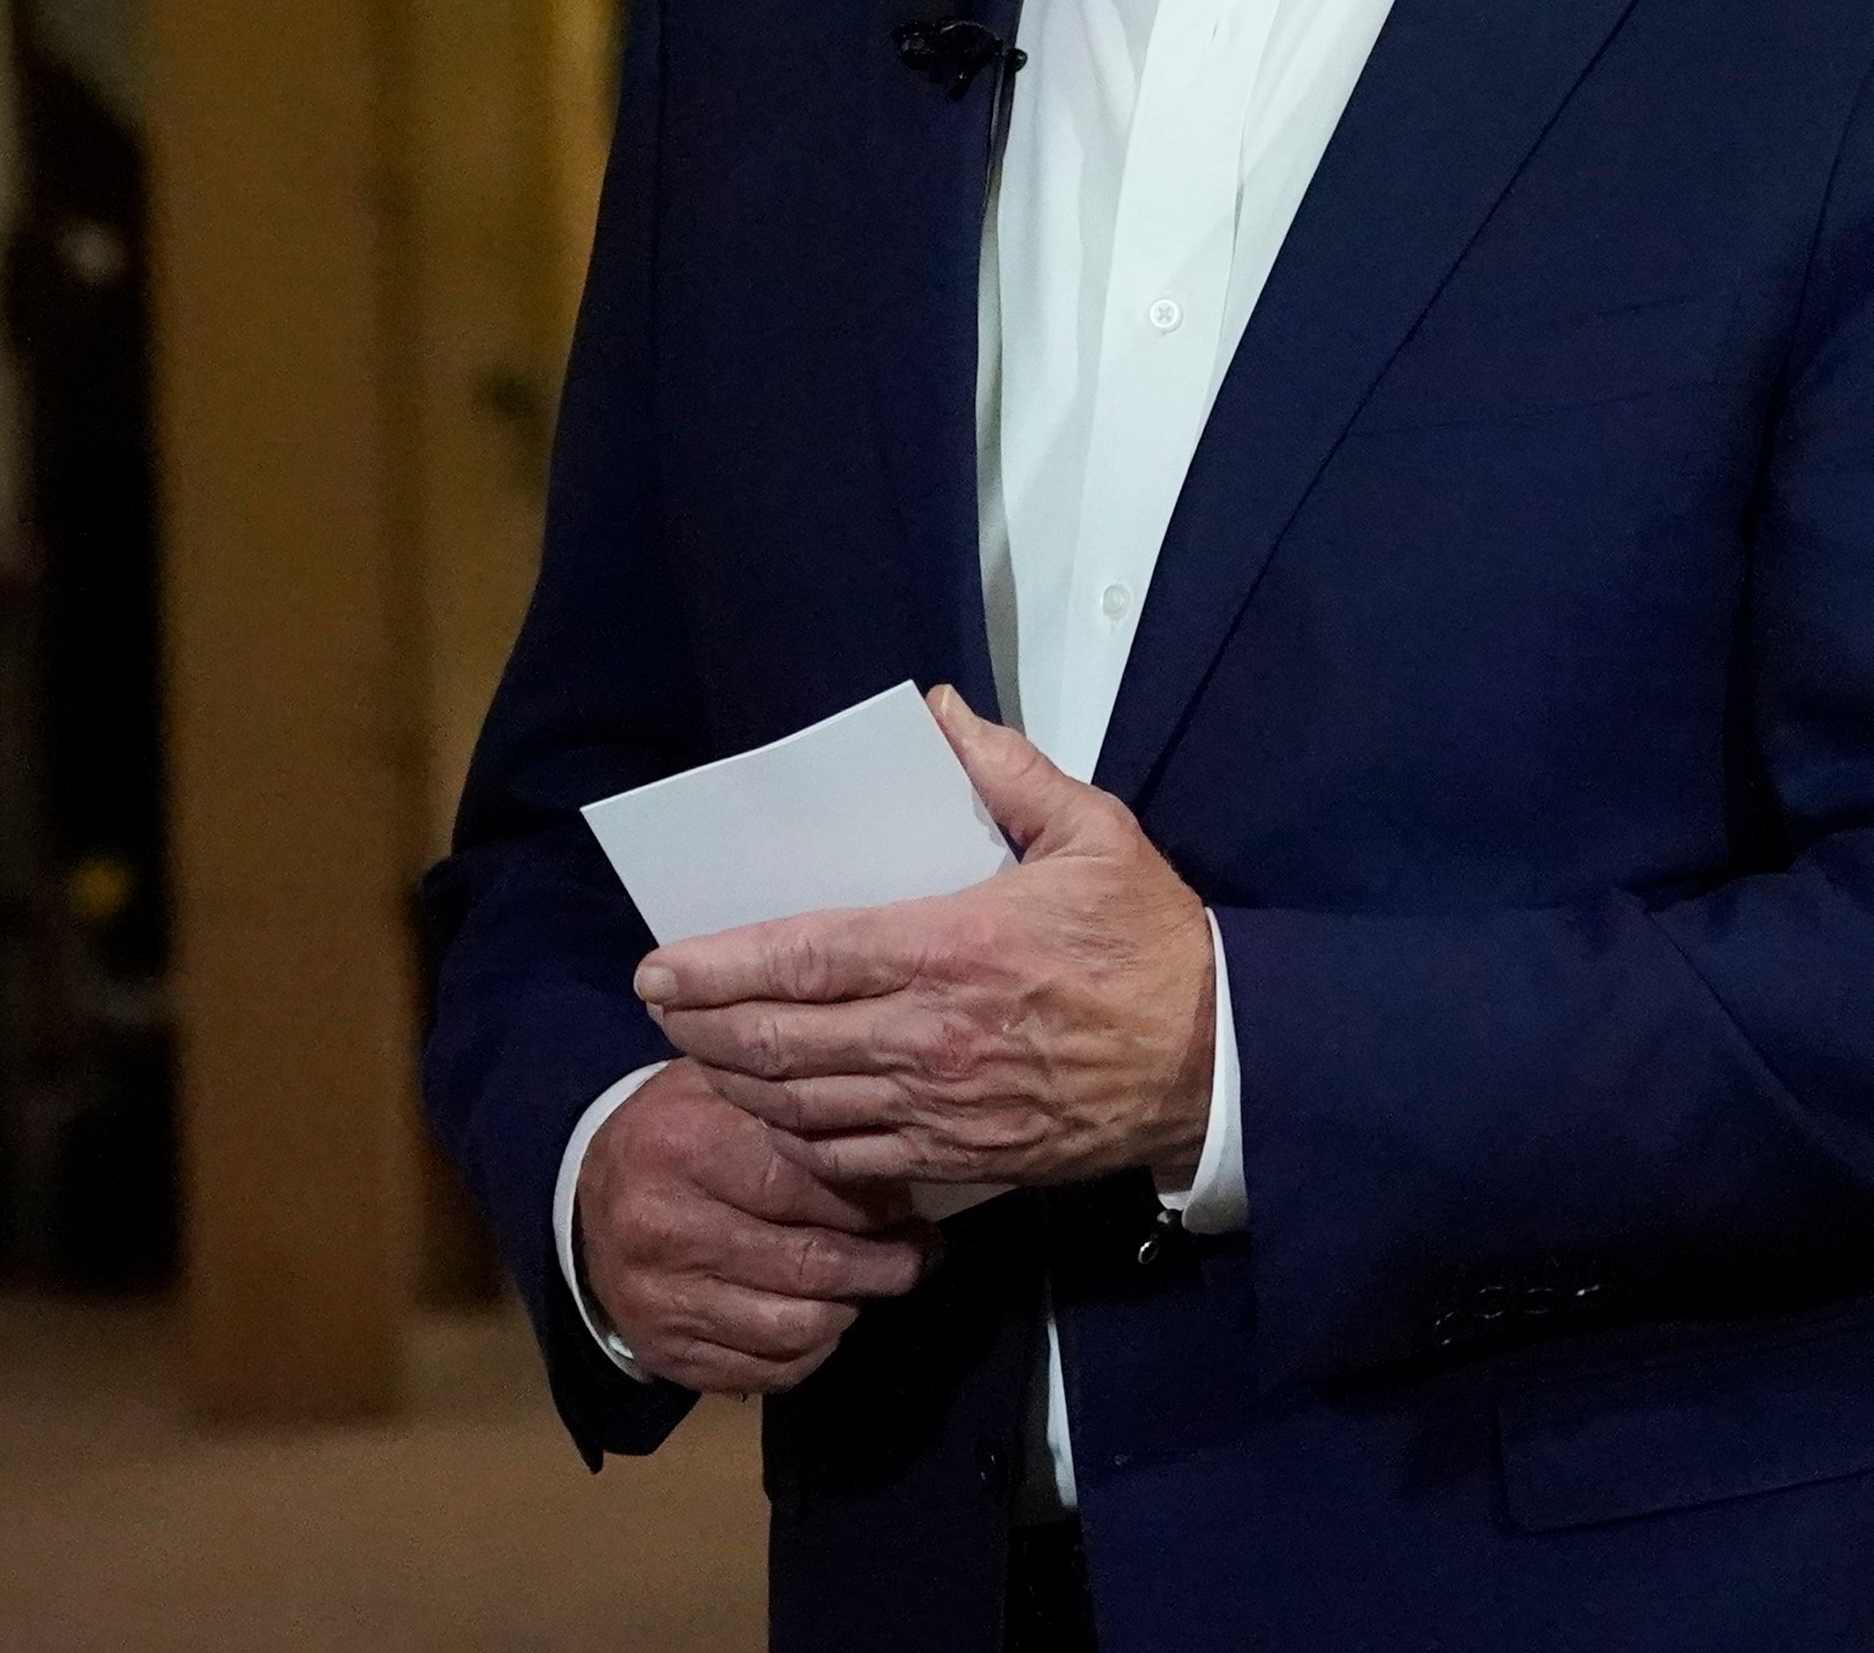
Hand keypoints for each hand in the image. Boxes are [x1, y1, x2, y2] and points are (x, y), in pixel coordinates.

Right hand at [572, 1056, 933, 1395]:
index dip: (870, 1201)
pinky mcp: (667, 1356)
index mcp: (681, 1145)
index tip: (907, 1203)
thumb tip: (887, 1141)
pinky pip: (771, 1371)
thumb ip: (794, 1108)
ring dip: (854, 1308)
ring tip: (876, 1281)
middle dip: (885, 1265)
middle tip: (919, 1252)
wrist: (586, 1206)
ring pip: (798, 1328)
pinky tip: (827, 1316)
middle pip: (809, 1265)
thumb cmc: (679, 1134)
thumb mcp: (722, 1091)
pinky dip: (815, 1350)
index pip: (803, 1183)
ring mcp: (661, 1301)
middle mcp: (664, 1227)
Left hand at [638, 691, 1218, 1193]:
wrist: (1214, 1059)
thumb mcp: (1094, 832)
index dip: (720, 965)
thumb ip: (1008, 770)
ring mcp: (942, 1106)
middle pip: (781, 1040)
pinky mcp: (962, 1156)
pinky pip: (852, 1160)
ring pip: (803, 1107)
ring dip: (738, 1082)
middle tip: (659, 1007)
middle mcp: (933, 1034)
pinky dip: (797, 1141)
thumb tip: (937, 714)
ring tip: (701, 1053)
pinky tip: (777, 1115)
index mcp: (955, 945)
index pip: (806, 957)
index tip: (661, 963)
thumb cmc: (1150, 942)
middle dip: (703, 1025)